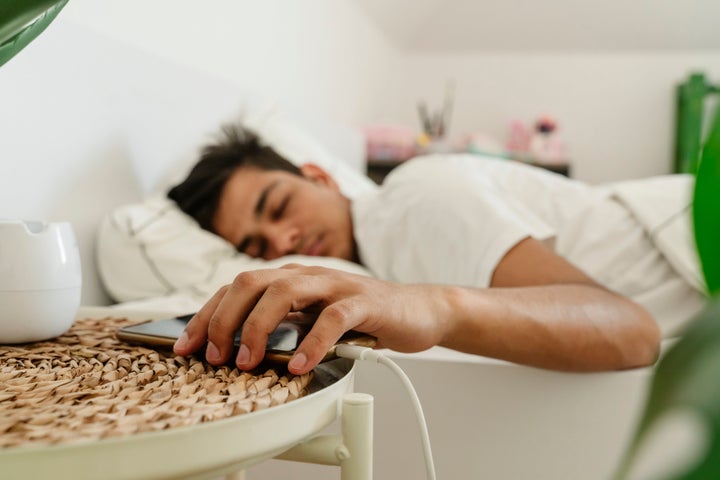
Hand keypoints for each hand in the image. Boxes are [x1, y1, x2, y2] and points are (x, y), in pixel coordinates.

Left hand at [173, 264, 451, 373]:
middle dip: (223, 319)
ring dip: (258, 327)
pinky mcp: (363, 300)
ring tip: (247, 362)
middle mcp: (307, 275)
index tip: (185, 347)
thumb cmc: (360, 319)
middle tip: (214, 356)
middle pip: (250, 282)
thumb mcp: (311, 320)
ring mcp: (335, 284)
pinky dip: (312, 342)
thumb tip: (236, 349)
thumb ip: (282, 325)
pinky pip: (333, 317)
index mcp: (289, 278)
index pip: (235, 288)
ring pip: (285, 291)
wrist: (417, 310)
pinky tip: (299, 365)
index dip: (206, 315)